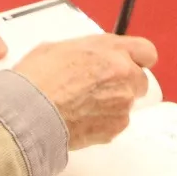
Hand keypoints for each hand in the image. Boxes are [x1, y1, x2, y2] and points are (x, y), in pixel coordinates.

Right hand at [14, 35, 158, 150]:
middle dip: (124, 83)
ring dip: (111, 104)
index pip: (146, 51)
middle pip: (140, 80)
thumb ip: (86, 51)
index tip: (129, 63)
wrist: (30, 112)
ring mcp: (122, 103)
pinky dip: (103, 122)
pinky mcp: (116, 127)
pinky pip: (116, 123)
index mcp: (112, 50)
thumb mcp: (59, 47)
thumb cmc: (38, 78)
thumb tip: (88, 57)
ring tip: (82, 106)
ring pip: (126, 103)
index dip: (137, 58)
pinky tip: (80, 119)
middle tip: (98, 87)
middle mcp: (124, 74)